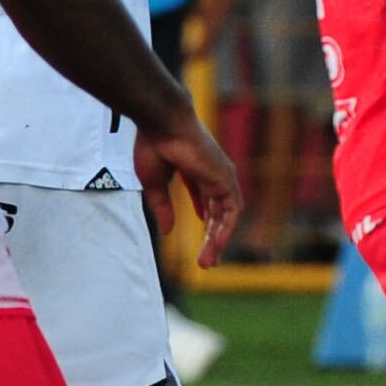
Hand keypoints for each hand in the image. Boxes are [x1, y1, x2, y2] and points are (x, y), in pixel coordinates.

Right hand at [135, 105, 242, 254]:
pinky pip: (231, 211)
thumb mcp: (154, 184)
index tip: (201, 241)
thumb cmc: (154, 145)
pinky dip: (224, 230)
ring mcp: (221, 176)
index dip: (205, 219)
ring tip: (207, 262)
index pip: (206, 200)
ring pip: (226, 215)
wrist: (162, 123)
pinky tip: (214, 245)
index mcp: (196, 170)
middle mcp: (212, 174)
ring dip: (218, 240)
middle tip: (205, 261)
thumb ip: (163, 207)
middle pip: (217, 211)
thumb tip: (168, 231)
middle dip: (212, 237)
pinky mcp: (225, 179)